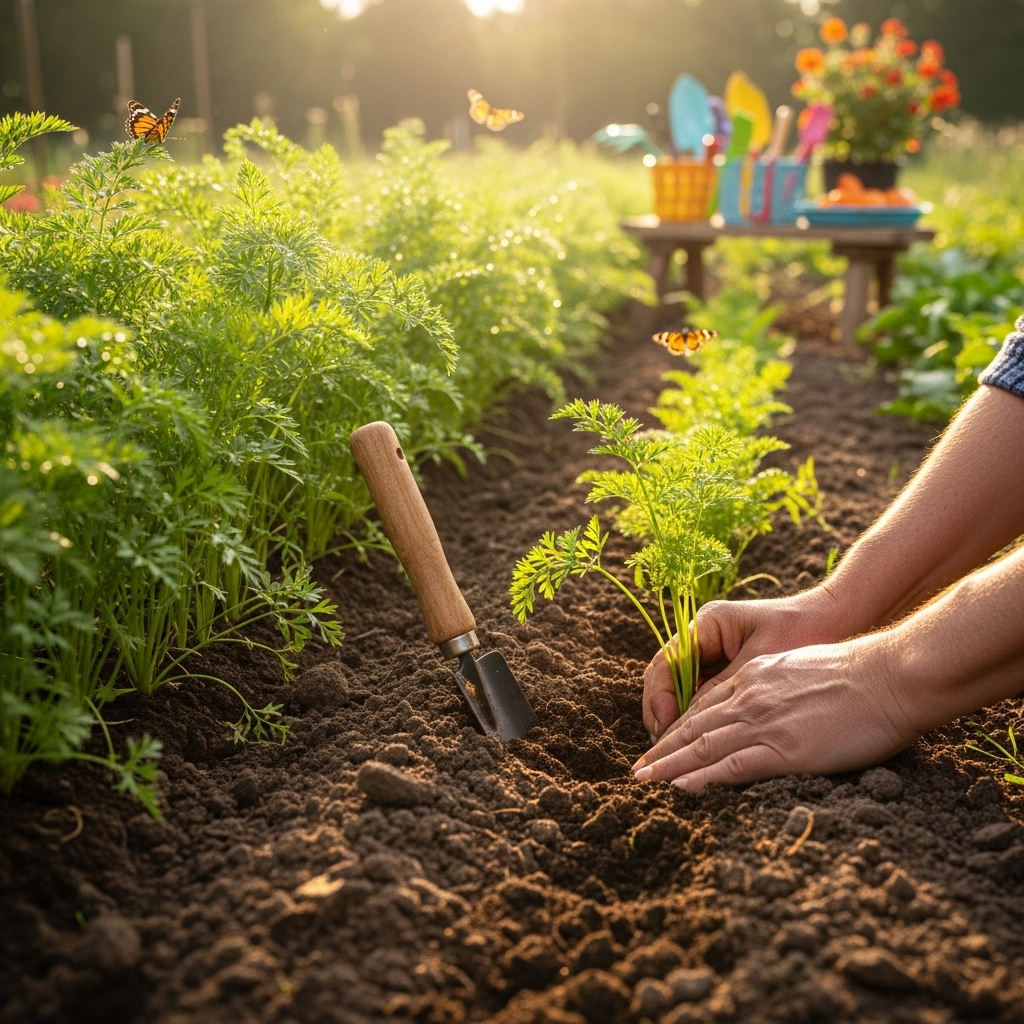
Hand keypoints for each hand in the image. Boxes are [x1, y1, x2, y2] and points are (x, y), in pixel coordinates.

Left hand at [634, 635, 917, 789]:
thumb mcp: (802, 669)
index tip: (661, 743)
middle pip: (694, 726)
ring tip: (645, 781)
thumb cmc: (859, 674)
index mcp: (755, 677)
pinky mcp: (785, 749)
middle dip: (663, 749)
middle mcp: (750, 696)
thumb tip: (772, 706)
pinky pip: (732, 765)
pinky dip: (703, 778)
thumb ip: (777, 686)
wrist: (889, 676)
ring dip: (669, 766)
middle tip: (638, 769)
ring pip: (703, 746)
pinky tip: (682, 788)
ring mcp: (765, 722)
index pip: (704, 705)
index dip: (678, 726)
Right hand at [641, 586, 848, 741]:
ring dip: (677, 722)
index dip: (660, 699)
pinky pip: (703, 696)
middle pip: (666, 679)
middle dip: (661, 716)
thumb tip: (687, 722)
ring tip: (672, 755)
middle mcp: (704, 637)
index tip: (664, 730)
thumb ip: (720, 687)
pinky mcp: (729, 669)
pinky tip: (696, 745)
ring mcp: (715, 653)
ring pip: (682, 691)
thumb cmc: (802, 633)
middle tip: (660, 754)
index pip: (666, 664)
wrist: (837, 620)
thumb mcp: (759, 662)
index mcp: (707, 624)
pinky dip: (698, 720)